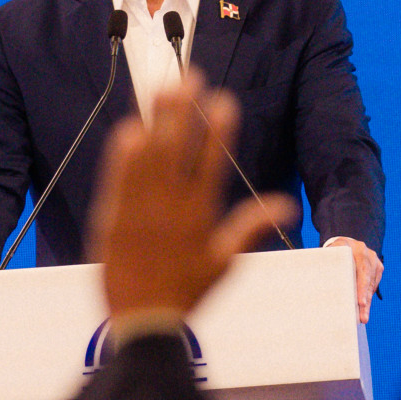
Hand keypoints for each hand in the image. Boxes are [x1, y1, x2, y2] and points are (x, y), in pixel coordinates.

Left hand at [89, 72, 299, 318]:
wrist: (142, 322)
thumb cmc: (187, 292)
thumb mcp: (226, 262)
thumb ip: (251, 226)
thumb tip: (287, 205)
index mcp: (201, 217)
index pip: (213, 162)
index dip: (219, 129)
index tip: (225, 101)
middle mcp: (171, 209)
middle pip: (178, 149)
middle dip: (184, 110)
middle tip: (190, 77)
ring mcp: (140, 212)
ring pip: (149, 156)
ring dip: (155, 120)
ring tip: (161, 90)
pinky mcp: (112, 219)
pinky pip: (119, 178)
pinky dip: (124, 153)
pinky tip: (129, 127)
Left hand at [324, 236, 383, 323]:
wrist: (345, 243)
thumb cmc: (331, 253)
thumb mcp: (327, 255)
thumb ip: (323, 264)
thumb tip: (313, 283)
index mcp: (353, 247)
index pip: (359, 269)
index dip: (361, 287)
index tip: (360, 302)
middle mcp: (366, 253)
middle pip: (367, 280)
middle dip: (365, 300)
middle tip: (363, 317)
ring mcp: (374, 260)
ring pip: (371, 285)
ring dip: (367, 302)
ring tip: (363, 318)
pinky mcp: (378, 267)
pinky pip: (373, 285)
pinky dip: (368, 297)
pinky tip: (364, 309)